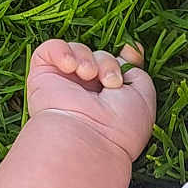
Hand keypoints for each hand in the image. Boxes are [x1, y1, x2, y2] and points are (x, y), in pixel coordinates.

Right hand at [25, 38, 156, 160]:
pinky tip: (70, 66)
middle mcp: (89, 90)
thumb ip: (139, 73)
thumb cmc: (120, 126)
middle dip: (109, 63)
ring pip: (80, 50)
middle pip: (102, 55)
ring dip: (88, 58)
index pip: (118, 65)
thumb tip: (131, 54)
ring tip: (89, 75)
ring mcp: (66, 83)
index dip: (126, 55)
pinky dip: (62, 51)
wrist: (89, 138)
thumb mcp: (144, 98)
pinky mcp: (43, 76)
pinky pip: (51, 48)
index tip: (133, 52)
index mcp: (112, 96)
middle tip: (110, 83)